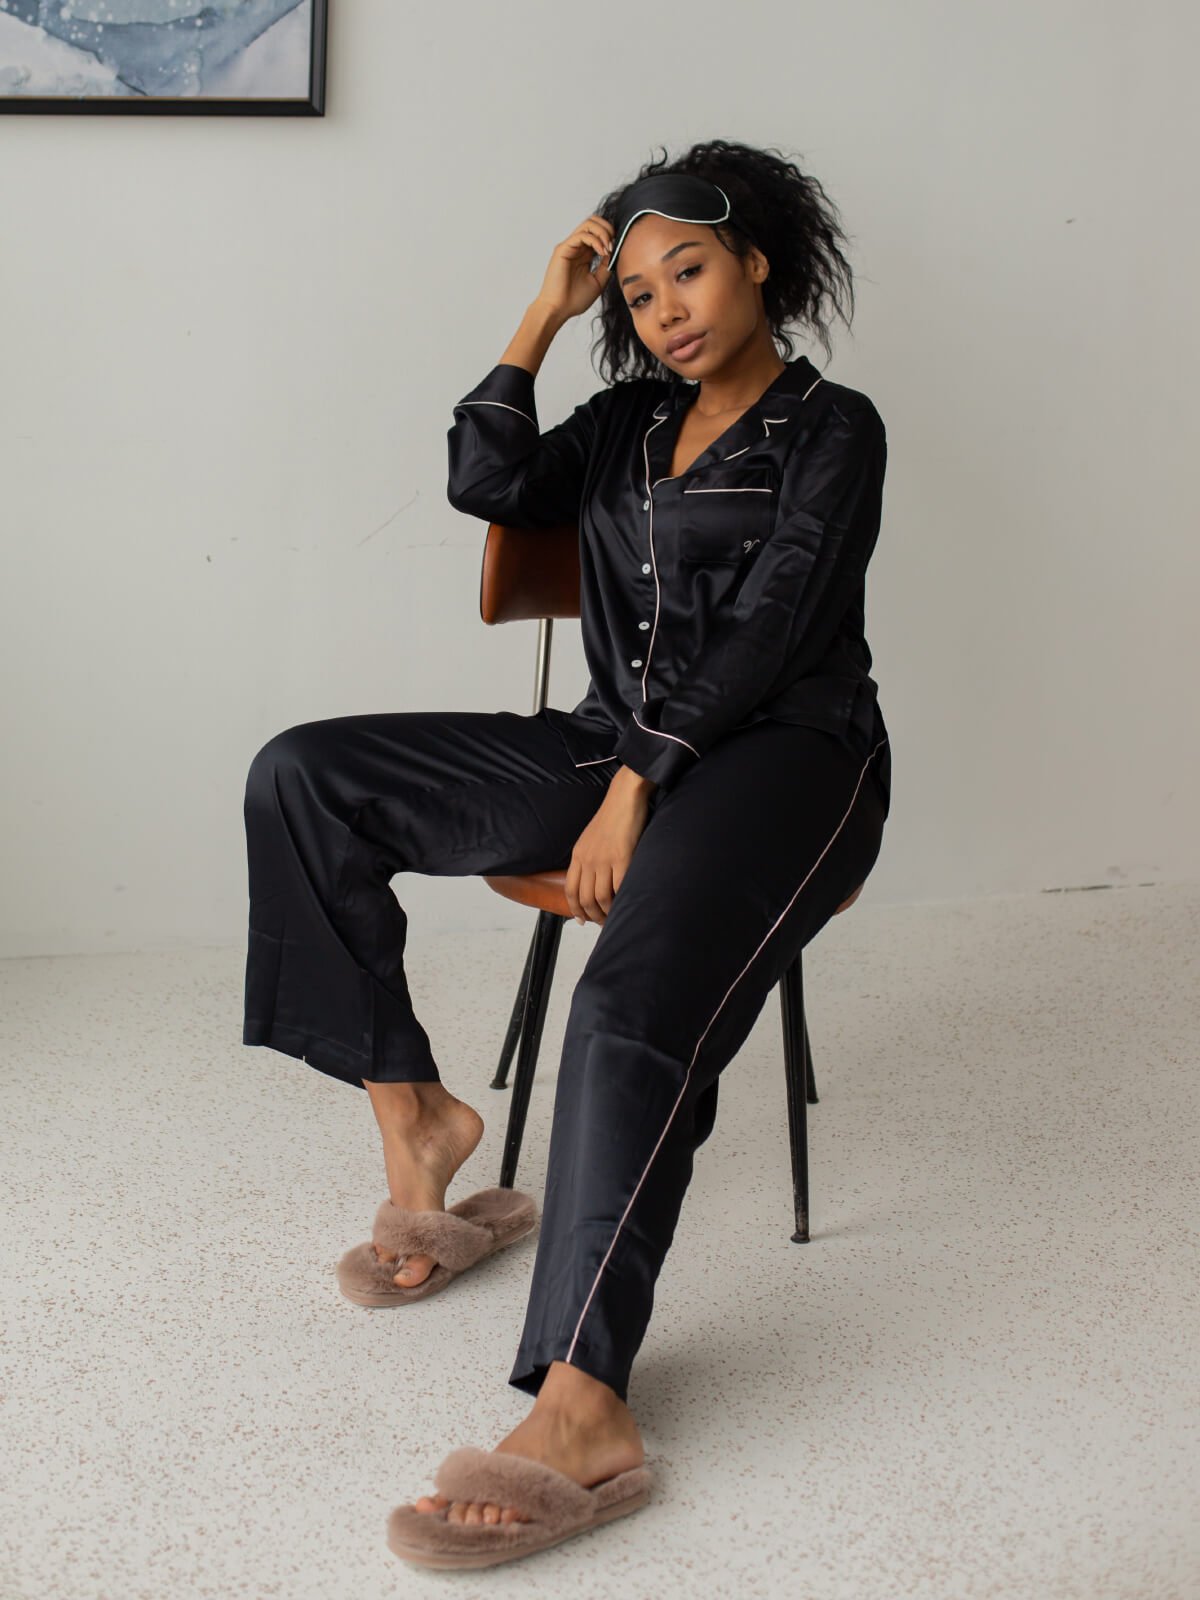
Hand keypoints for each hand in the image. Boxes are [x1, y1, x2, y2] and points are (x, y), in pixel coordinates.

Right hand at [535, 213, 614, 322]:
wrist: (558, 310)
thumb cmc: (574, 300)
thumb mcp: (598, 282)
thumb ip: (606, 266)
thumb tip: (615, 252)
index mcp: (584, 254)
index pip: (599, 233)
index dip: (611, 237)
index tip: (617, 250)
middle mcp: (576, 247)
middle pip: (594, 222)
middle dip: (608, 229)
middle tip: (613, 245)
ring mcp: (569, 247)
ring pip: (589, 224)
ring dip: (603, 232)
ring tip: (608, 248)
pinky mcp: (563, 249)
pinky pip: (581, 235)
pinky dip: (595, 240)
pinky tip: (601, 252)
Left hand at [564, 766, 655, 924]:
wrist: (624, 797)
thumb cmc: (613, 817)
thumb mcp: (590, 839)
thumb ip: (588, 858)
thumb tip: (593, 880)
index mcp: (578, 855)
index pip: (570, 890)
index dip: (575, 910)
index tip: (582, 920)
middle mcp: (587, 859)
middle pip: (584, 898)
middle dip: (593, 916)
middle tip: (603, 924)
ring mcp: (604, 859)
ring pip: (600, 898)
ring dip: (607, 913)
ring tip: (615, 918)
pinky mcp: (622, 858)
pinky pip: (619, 888)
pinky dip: (622, 900)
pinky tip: (626, 904)